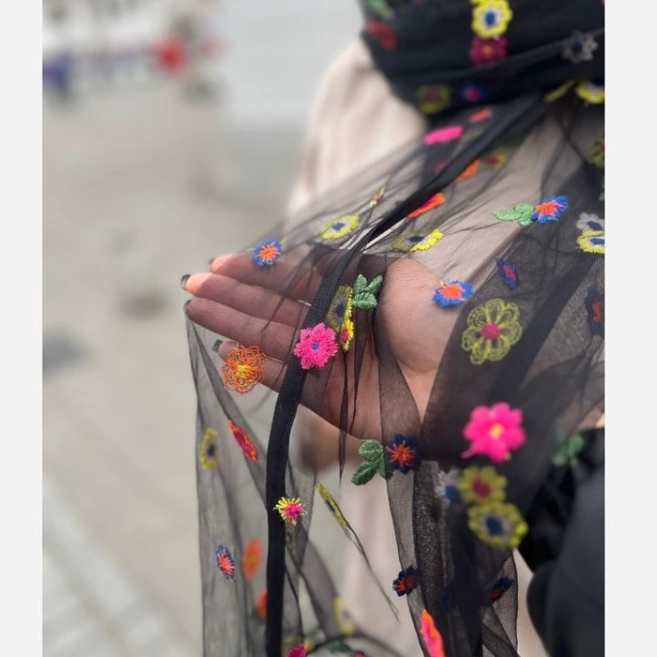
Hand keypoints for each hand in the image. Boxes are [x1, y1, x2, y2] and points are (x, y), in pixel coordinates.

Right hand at [183, 251, 453, 440]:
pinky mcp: (330, 400)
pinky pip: (285, 380)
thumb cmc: (432, 317)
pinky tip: (227, 350)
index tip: (219, 262)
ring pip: (271, 341)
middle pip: (274, 310)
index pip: (292, 281)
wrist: (462, 378)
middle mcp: (336, 327)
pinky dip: (256, 367)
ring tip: (196, 309)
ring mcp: (331, 364)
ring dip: (233, 325)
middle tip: (193, 285)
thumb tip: (300, 255)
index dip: (255, 272)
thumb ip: (341, 266)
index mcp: (350, 294)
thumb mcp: (389, 272)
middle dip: (233, 296)